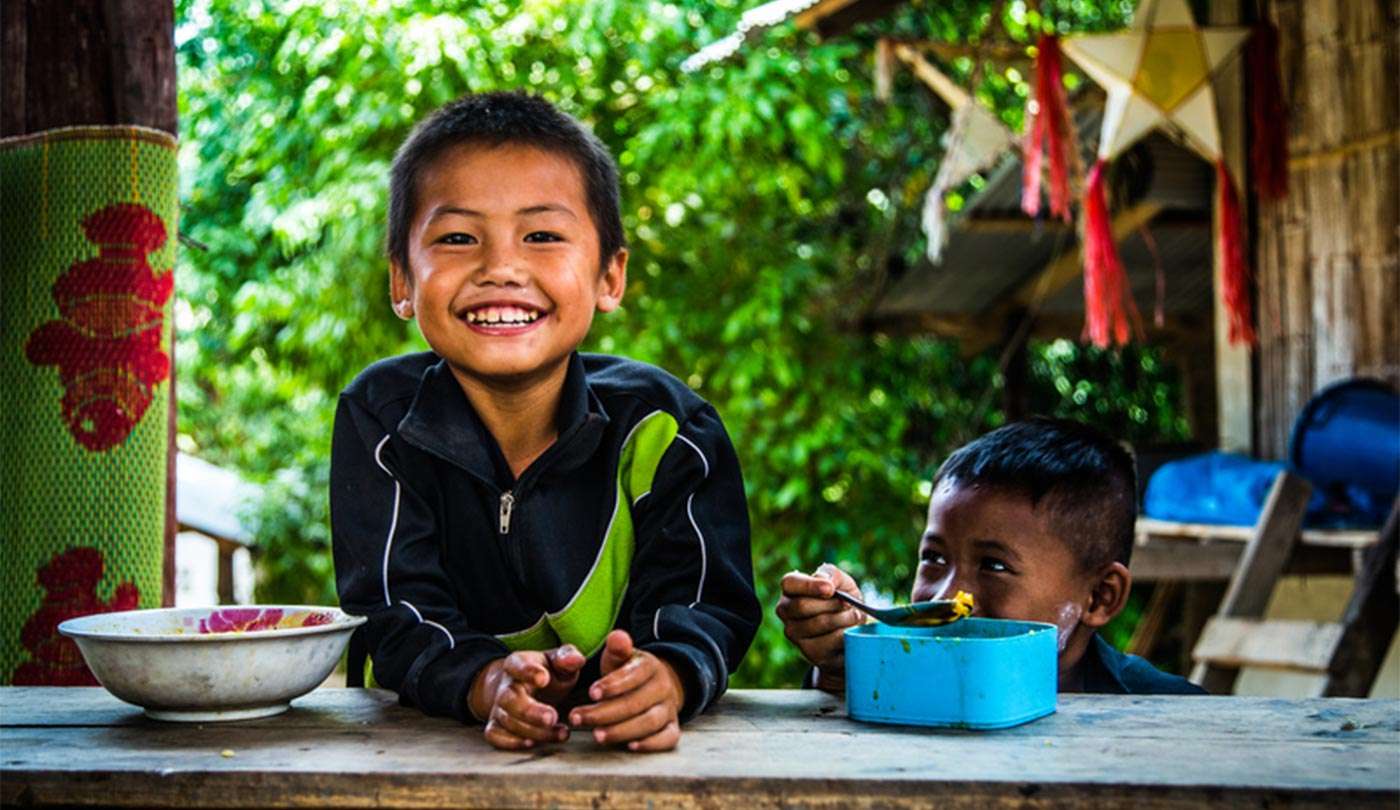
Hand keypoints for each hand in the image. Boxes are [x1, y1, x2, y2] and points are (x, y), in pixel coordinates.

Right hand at [469, 644, 586, 749]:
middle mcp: (505, 686)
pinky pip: (496, 736)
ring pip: (508, 721)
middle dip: (531, 711)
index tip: (544, 679)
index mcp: (517, 663)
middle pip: (510, 699)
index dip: (528, 672)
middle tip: (552, 717)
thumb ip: (568, 657)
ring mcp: (499, 707)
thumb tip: (575, 660)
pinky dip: (512, 742)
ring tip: (560, 732)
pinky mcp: (496, 726)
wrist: (526, 688)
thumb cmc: (547, 673)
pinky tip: (533, 744)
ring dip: (534, 730)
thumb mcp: (559, 661)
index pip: (518, 665)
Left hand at [569, 630, 684, 751]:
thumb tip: (617, 637)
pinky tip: (630, 746)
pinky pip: (668, 738)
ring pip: (649, 722)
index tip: (590, 693)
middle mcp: (663, 687)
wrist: (656, 686)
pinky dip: (652, 744)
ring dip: (622, 731)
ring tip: (596, 735)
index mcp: (650, 666)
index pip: (634, 675)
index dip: (612, 685)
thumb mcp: (620, 657)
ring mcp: (670, 709)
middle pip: (635, 703)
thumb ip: (616, 648)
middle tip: (578, 718)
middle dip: (604, 712)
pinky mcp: (673, 727)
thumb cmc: (628, 673)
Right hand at [775, 563, 863, 692]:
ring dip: (843, 618)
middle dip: (831, 604)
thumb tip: (826, 581)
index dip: (809, 585)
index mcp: (790, 590)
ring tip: (855, 616)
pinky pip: (829, 641)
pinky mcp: (809, 652)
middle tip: (849, 603)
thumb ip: (833, 575)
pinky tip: (851, 630)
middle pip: (802, 606)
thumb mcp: (841, 583)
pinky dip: (845, 634)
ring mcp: (794, 634)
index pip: (790, 583)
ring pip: (818, 623)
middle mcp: (785, 612)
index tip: (831, 589)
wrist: (852, 631)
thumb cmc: (842, 601)